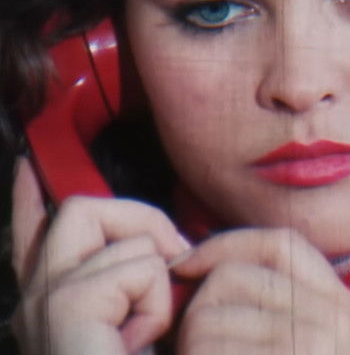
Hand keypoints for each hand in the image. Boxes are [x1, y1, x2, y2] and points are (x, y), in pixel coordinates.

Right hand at [11, 157, 189, 354]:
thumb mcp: (129, 320)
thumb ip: (131, 278)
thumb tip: (168, 246)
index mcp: (48, 297)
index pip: (33, 231)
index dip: (29, 195)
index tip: (26, 164)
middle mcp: (36, 296)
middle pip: (81, 208)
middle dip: (142, 217)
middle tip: (172, 257)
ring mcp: (46, 299)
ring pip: (127, 240)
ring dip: (157, 283)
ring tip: (142, 332)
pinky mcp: (68, 306)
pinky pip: (141, 269)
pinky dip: (158, 306)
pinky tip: (137, 342)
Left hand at [172, 227, 349, 354]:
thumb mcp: (305, 347)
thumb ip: (273, 308)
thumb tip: (199, 267)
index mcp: (345, 309)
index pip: (282, 244)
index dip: (227, 244)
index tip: (187, 262)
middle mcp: (339, 321)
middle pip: (236, 277)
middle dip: (199, 306)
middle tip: (188, 341)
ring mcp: (317, 347)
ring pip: (210, 317)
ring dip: (189, 344)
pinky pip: (210, 349)